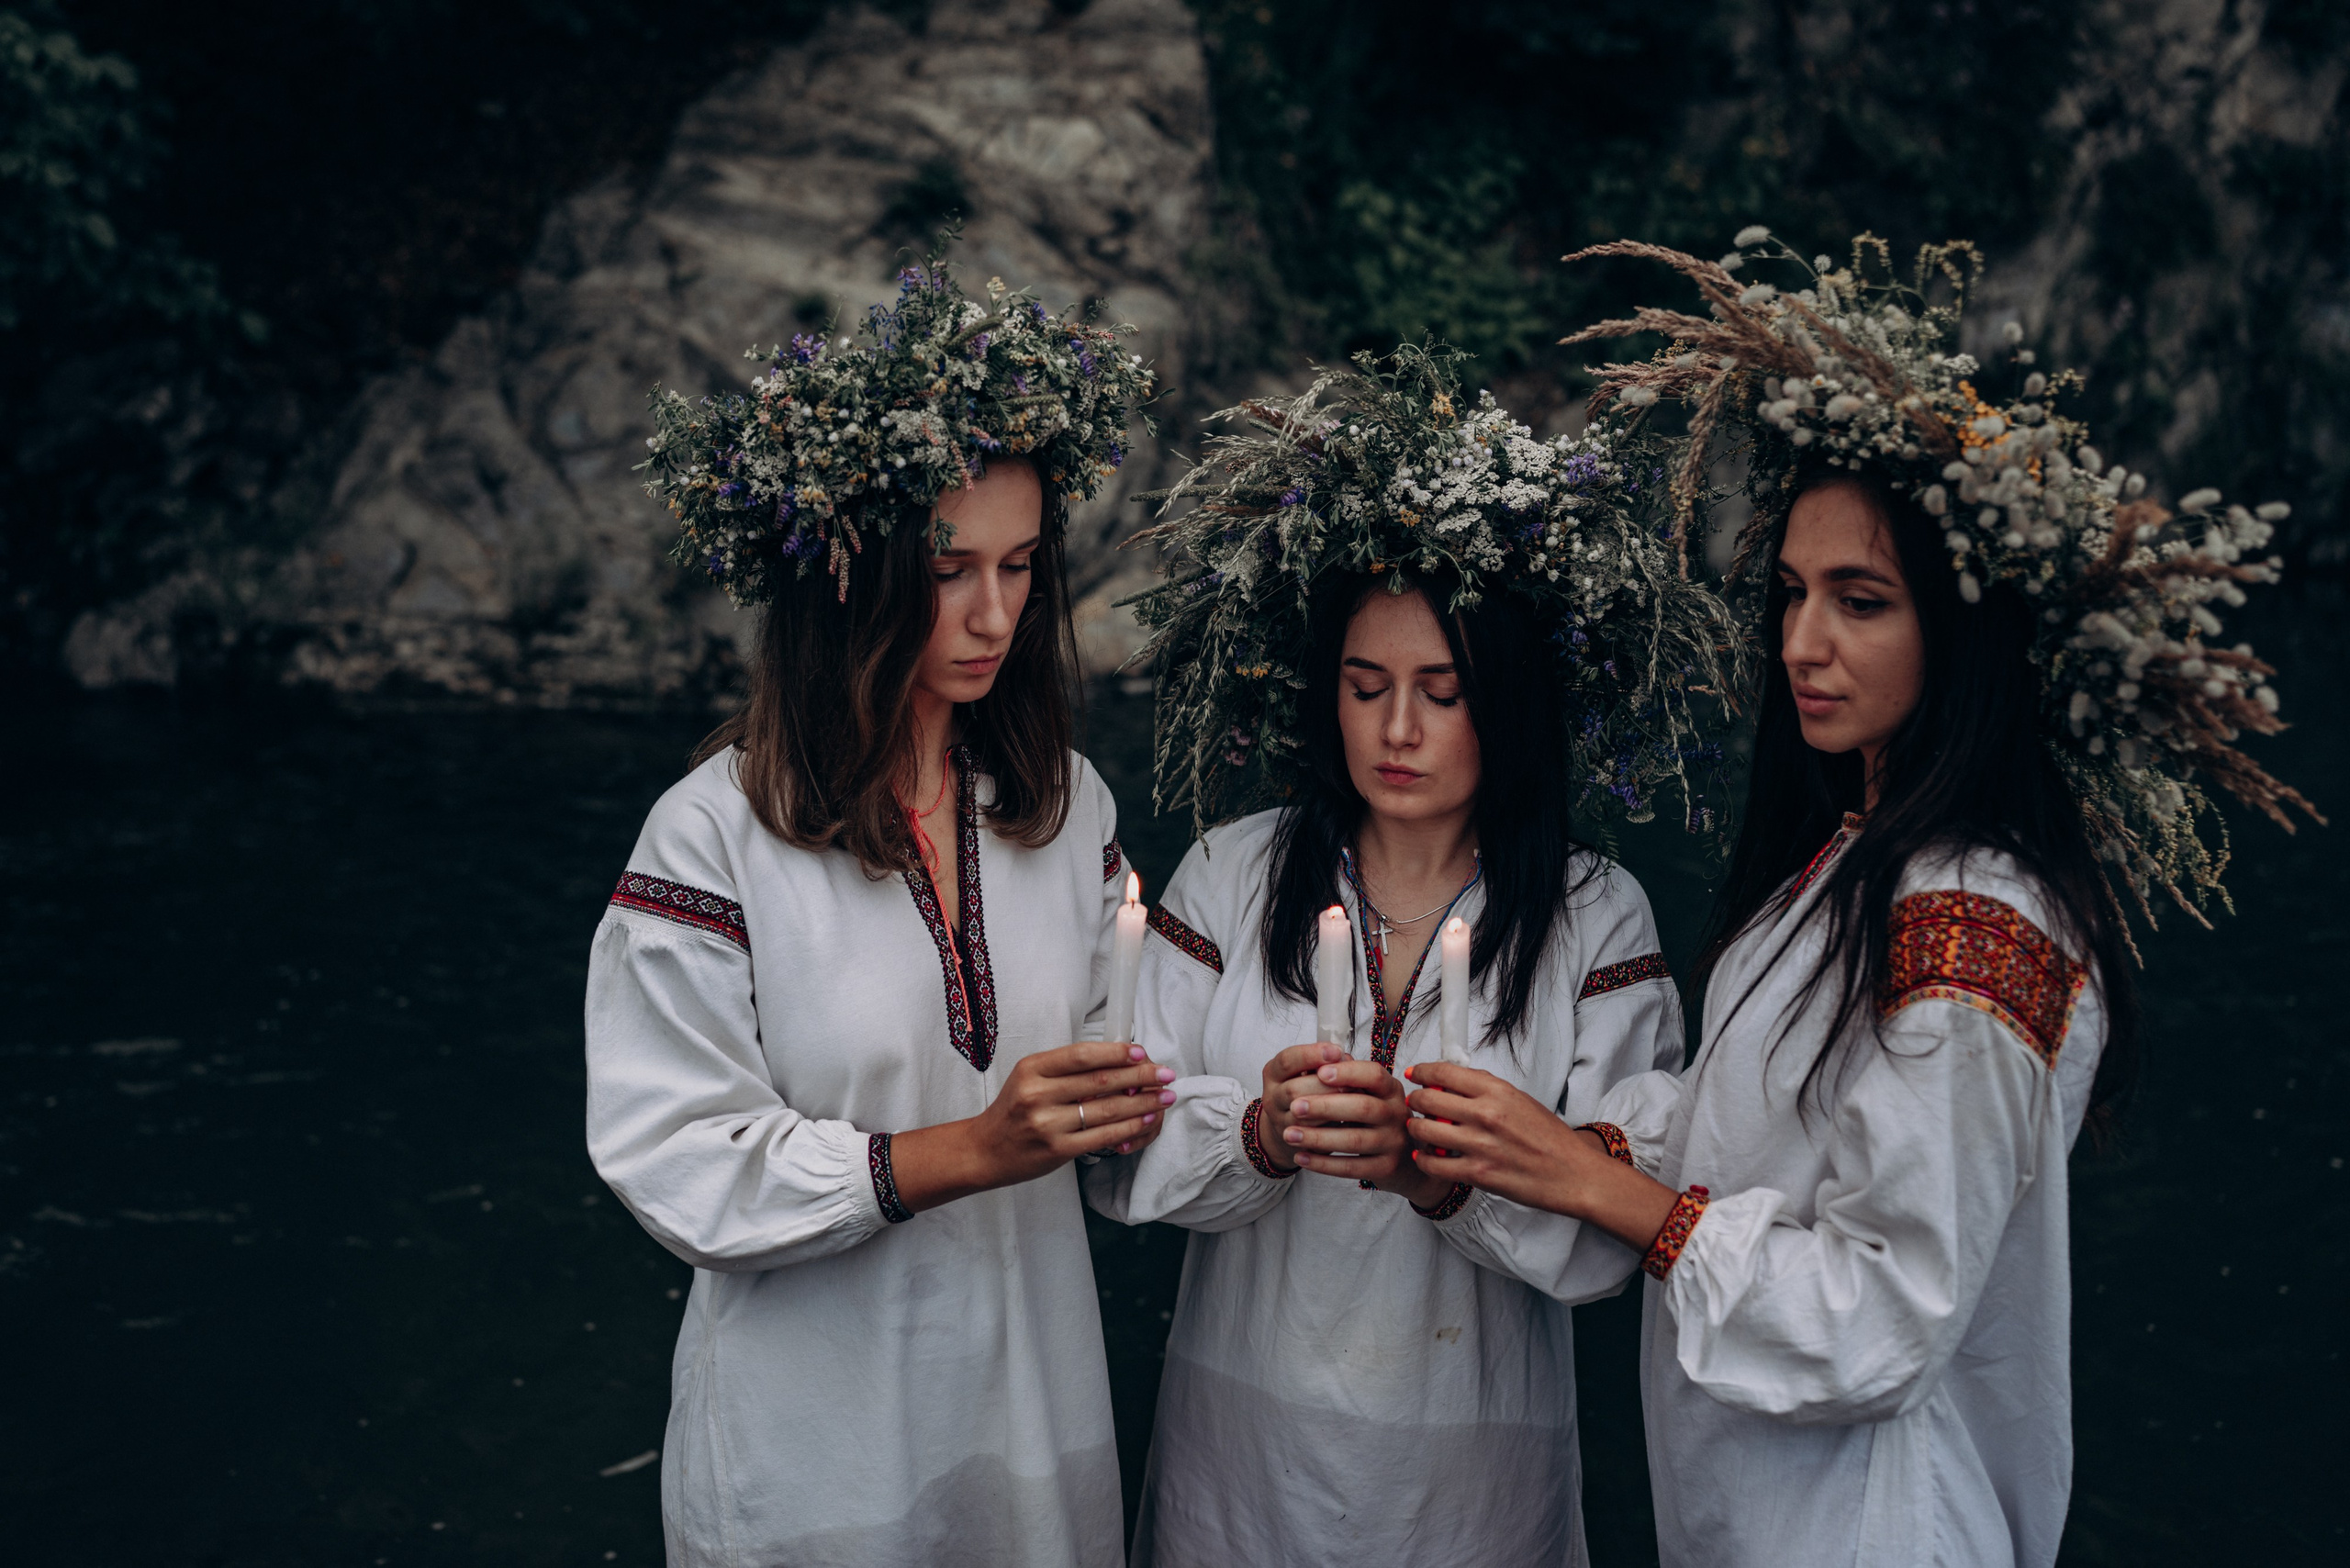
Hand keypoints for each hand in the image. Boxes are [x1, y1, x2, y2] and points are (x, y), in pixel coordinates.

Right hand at [892, 1042, 1173, 1210]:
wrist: (984, 1150)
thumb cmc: (1013, 1111)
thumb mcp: (1030, 1079)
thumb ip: (1066, 1071)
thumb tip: (1119, 1065)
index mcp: (1032, 1069)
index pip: (1082, 1055)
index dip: (1116, 1053)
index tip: (1142, 1053)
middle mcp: (1037, 1094)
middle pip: (1099, 1081)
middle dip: (1140, 1076)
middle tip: (1166, 1074)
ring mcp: (1047, 1124)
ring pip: (1106, 1109)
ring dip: (1143, 1103)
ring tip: (1165, 1098)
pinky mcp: (1057, 1150)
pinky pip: (1102, 1136)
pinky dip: (1129, 1128)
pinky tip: (1146, 1121)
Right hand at [1254, 1042, 1348, 1171]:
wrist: (1287, 1124)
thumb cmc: (1305, 1088)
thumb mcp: (1307, 1070)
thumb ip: (1325, 1063)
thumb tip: (1346, 1060)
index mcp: (1273, 1073)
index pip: (1287, 1060)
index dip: (1312, 1054)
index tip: (1337, 1051)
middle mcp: (1272, 1097)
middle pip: (1294, 1089)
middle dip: (1325, 1085)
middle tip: (1351, 1082)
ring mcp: (1279, 1122)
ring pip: (1303, 1116)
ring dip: (1331, 1108)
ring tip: (1355, 1100)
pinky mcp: (1293, 1142)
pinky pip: (1313, 1136)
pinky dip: (1332, 1126)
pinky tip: (1349, 1119)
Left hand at [1287, 1058, 1454, 1207]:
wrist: (1404, 1160)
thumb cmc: (1376, 1118)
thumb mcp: (1370, 1095)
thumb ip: (1348, 1079)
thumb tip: (1317, 1063)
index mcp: (1391, 1089)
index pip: (1374, 1075)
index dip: (1348, 1072)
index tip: (1319, 1072)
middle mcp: (1397, 1114)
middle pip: (1363, 1107)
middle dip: (1325, 1106)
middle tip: (1294, 1106)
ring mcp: (1393, 1143)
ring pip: (1354, 1140)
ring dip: (1318, 1137)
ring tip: (1289, 1134)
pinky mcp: (1386, 1168)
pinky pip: (1351, 1167)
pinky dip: (1323, 1163)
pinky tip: (1301, 1158)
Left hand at [1404, 1062, 1678, 1248]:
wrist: (1573, 1174)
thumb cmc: (1549, 1137)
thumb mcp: (1521, 1100)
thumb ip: (1486, 1089)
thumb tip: (1452, 1079)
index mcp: (1498, 1090)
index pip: (1444, 1072)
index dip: (1422, 1071)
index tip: (1414, 1074)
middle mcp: (1486, 1114)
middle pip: (1427, 1099)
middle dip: (1416, 1100)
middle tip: (1416, 1104)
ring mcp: (1480, 1145)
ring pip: (1424, 1130)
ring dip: (1417, 1129)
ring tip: (1420, 1130)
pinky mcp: (1478, 1174)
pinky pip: (1434, 1163)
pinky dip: (1425, 1159)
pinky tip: (1427, 1156)